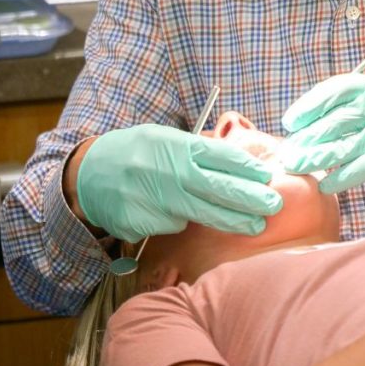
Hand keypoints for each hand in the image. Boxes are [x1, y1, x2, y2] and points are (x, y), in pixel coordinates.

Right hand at [75, 123, 282, 241]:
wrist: (90, 174)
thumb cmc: (140, 153)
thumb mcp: (168, 140)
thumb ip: (200, 152)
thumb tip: (245, 166)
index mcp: (176, 145)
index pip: (220, 156)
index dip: (247, 168)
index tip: (268, 177)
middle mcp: (165, 170)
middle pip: (217, 187)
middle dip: (249, 198)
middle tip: (274, 205)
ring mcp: (151, 198)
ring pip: (200, 213)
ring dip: (231, 220)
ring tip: (255, 225)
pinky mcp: (139, 221)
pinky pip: (173, 225)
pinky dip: (181, 222)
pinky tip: (175, 214)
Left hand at [280, 73, 364, 211]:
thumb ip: (352, 114)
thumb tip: (304, 126)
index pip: (339, 88)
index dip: (311, 104)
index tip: (291, 120)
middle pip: (338, 118)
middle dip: (309, 136)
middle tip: (290, 151)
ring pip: (344, 144)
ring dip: (316, 158)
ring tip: (297, 166)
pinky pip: (359, 167)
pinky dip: (339, 178)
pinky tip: (325, 185)